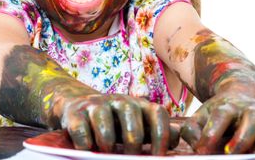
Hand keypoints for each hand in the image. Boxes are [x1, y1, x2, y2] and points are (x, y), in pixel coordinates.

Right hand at [60, 94, 178, 154]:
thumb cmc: (115, 122)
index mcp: (140, 106)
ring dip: (106, 143)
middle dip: (132, 142)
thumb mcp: (138, 125)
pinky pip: (81, 130)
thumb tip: (179, 137)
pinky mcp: (75, 112)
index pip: (158, 113)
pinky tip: (86, 149)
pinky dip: (85, 144)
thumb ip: (157, 130)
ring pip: (104, 122)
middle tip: (129, 157)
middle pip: (131, 116)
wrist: (76, 106)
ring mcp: (97, 104)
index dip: (161, 135)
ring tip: (106, 153)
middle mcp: (120, 101)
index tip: (158, 158)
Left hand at [181, 94, 254, 153]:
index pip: (222, 114)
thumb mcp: (201, 118)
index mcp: (228, 106)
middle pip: (253, 117)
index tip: (204, 149)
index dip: (213, 132)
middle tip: (231, 154)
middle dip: (243, 138)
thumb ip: (192, 132)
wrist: (242, 95)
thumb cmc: (219, 114)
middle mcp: (251, 108)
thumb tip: (199, 148)